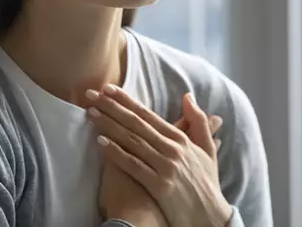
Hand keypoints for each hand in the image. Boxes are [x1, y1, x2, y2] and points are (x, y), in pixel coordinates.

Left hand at [86, 86, 233, 226]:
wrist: (210, 218)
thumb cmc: (206, 184)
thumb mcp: (208, 150)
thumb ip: (198, 121)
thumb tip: (188, 95)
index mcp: (181, 139)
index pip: (147, 115)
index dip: (126, 100)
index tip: (108, 89)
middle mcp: (172, 149)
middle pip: (136, 124)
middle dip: (112, 107)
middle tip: (91, 95)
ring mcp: (165, 167)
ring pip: (132, 141)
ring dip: (109, 125)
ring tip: (91, 113)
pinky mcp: (159, 186)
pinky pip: (133, 166)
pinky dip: (116, 153)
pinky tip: (100, 142)